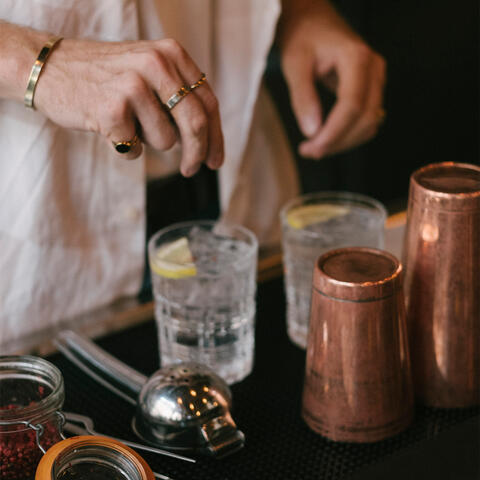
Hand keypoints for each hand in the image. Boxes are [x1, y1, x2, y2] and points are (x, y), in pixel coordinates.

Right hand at [34, 37, 223, 175]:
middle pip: (195, 123)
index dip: (216, 137)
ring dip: (148, 142)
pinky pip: (134, 149)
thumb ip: (178, 95)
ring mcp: (134, 84)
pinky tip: (108, 129)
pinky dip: (124, 148)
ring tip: (126, 123)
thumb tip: (208, 140)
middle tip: (190, 170)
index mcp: (171, 54)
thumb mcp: (148, 71)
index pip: (208, 103)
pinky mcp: (113, 107)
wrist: (50, 68)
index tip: (216, 160)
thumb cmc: (105, 77)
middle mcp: (156, 63)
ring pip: (165, 140)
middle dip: (197, 153)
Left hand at [278, 0, 385, 158]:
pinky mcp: (371, 89)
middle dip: (337, 142)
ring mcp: (376, 79)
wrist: (312, 21)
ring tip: (314, 147)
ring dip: (343, 142)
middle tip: (308, 152)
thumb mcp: (295, 64)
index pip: (352, 106)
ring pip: (369, 124)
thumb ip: (303, 98)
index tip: (312, 149)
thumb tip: (312, 131)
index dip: (334, 133)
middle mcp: (373, 69)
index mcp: (356, 58)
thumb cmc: (302, 37)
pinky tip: (327, 139)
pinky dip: (349, 135)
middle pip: (365, 119)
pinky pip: (367, 120)